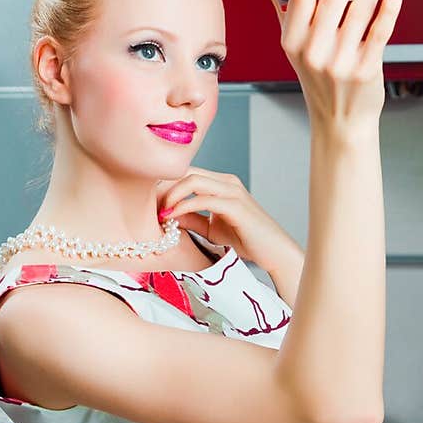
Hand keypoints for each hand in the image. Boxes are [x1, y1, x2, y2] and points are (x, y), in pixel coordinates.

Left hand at [156, 166, 300, 270]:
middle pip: (186, 171)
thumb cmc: (245, 239)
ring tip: (160, 213)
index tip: (150, 204)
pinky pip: (202, 198)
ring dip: (171, 195)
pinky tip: (172, 218)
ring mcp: (232, 190)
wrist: (272, 251)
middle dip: (164, 187)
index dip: (165, 185)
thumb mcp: (210, 228)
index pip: (187, 173)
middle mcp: (226, 181)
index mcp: (221, 183)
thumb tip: (166, 215)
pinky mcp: (235, 204)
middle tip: (150, 207)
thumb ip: (190, 218)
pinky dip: (183, 206)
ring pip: (192, 179)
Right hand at [269, 0, 404, 137]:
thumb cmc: (321, 83)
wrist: (339, 122)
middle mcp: (313, 52)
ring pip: (360, 8)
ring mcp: (339, 62)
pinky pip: (381, 29)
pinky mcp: (365, 69)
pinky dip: (391, 5)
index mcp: (292, 42)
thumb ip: (288, 17)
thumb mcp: (296, 52)